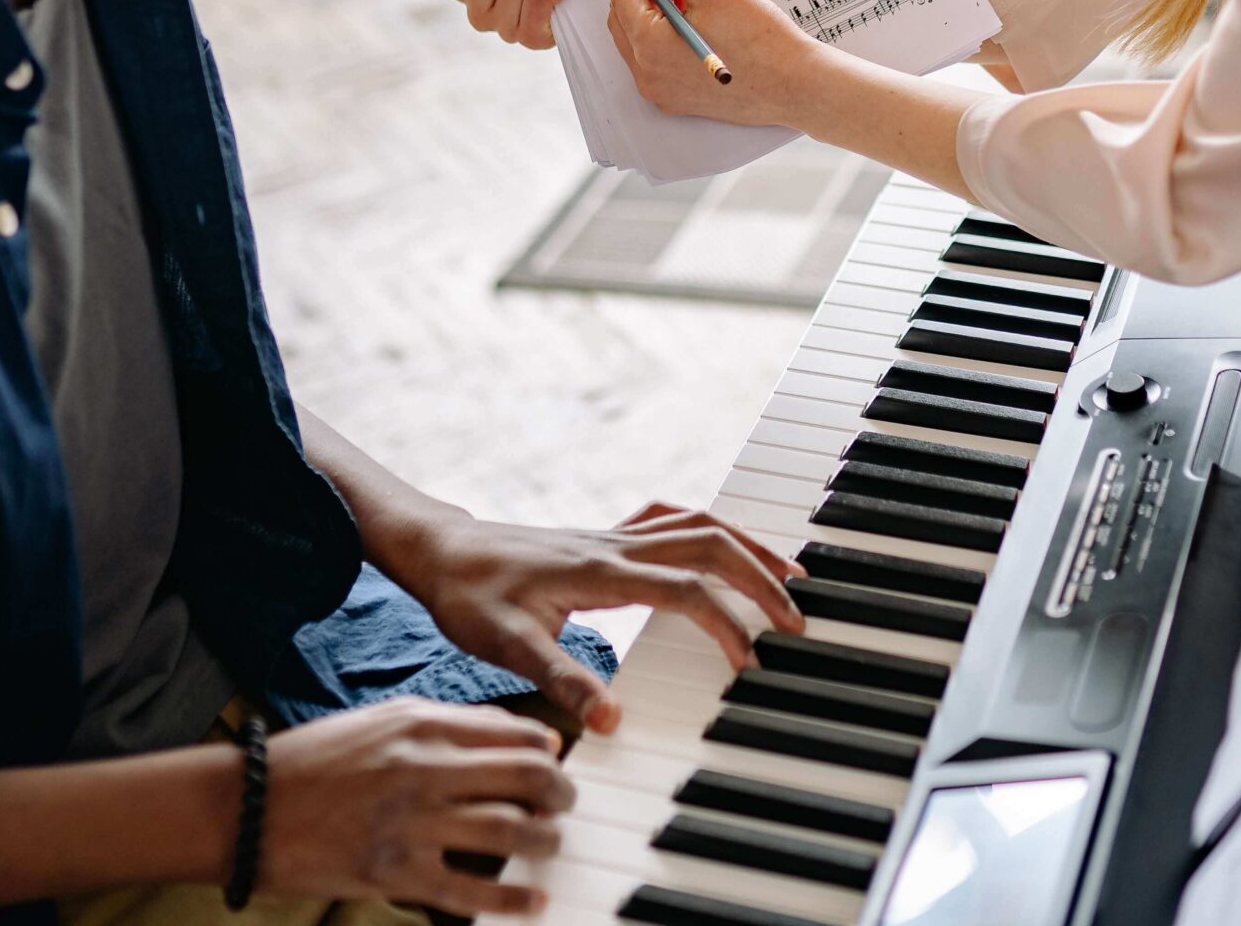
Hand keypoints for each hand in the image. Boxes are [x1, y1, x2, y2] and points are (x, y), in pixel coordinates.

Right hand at [257, 697, 570, 915]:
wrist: (246, 807)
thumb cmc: (314, 761)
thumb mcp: (383, 720)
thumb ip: (448, 724)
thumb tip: (514, 734)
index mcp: (423, 725)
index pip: (516, 732)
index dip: (550, 750)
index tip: (559, 763)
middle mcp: (425, 768)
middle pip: (526, 776)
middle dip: (560, 792)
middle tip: (566, 804)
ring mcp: (411, 822)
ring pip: (511, 831)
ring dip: (545, 840)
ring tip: (550, 845)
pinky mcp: (394, 873)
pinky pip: (472, 890)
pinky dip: (512, 900)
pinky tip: (531, 901)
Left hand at [401, 503, 808, 733]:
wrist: (442, 552)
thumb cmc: (470, 597)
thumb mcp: (505, 646)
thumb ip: (562, 680)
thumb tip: (611, 720)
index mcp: (601, 571)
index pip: (687, 591)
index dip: (728, 623)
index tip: (752, 661)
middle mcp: (617, 544)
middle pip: (711, 544)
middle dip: (762, 578)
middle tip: (798, 616)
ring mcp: (615, 536)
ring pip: (701, 523)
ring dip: (749, 545)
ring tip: (788, 573)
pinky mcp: (607, 538)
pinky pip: (675, 520)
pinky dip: (712, 531)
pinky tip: (724, 549)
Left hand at [599, 0, 830, 126]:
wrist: (795, 85)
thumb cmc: (760, 37)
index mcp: (650, 44)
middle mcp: (647, 74)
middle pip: (623, 20)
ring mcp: (661, 91)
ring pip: (637, 42)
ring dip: (648, 13)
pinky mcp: (678, 101)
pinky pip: (655, 62)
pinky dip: (660, 37)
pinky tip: (688, 21)